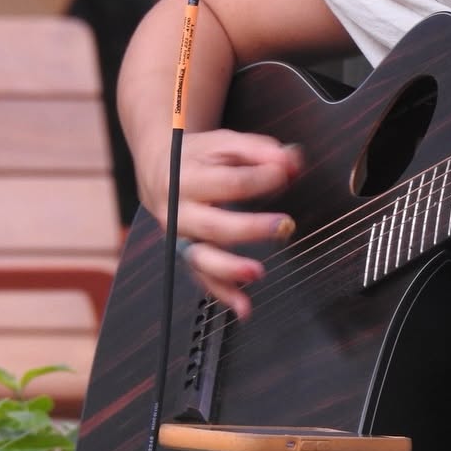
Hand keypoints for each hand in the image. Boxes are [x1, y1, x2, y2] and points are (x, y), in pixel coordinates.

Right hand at [140, 129, 303, 317]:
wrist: (159, 169)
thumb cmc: (199, 157)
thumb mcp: (225, 144)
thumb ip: (259, 150)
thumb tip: (291, 161)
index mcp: (185, 177)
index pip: (227, 182)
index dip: (259, 178)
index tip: (284, 174)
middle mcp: (178, 210)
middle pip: (213, 224)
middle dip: (249, 228)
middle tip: (283, 225)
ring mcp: (180, 237)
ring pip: (201, 258)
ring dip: (229, 269)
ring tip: (257, 273)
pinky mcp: (187, 255)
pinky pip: (203, 279)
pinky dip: (223, 294)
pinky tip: (244, 307)